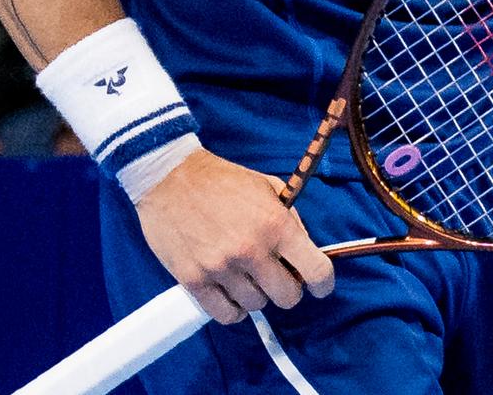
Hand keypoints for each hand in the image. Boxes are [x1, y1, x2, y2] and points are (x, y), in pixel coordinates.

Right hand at [135, 148, 335, 324]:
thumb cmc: (221, 180)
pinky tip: (230, 292)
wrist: (169, 176)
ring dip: (255, 293)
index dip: (323, 283)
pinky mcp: (194, 280)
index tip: (319, 286)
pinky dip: (233, 309)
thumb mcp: (266, 186)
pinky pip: (226, 315)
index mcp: (275, 224)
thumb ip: (290, 219)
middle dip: (287, 288)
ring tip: (244, 274)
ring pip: (256, 305)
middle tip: (274, 275)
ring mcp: (221, 268)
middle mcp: (252, 250)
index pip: (316, 271)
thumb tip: (304, 251)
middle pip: (288, 297)